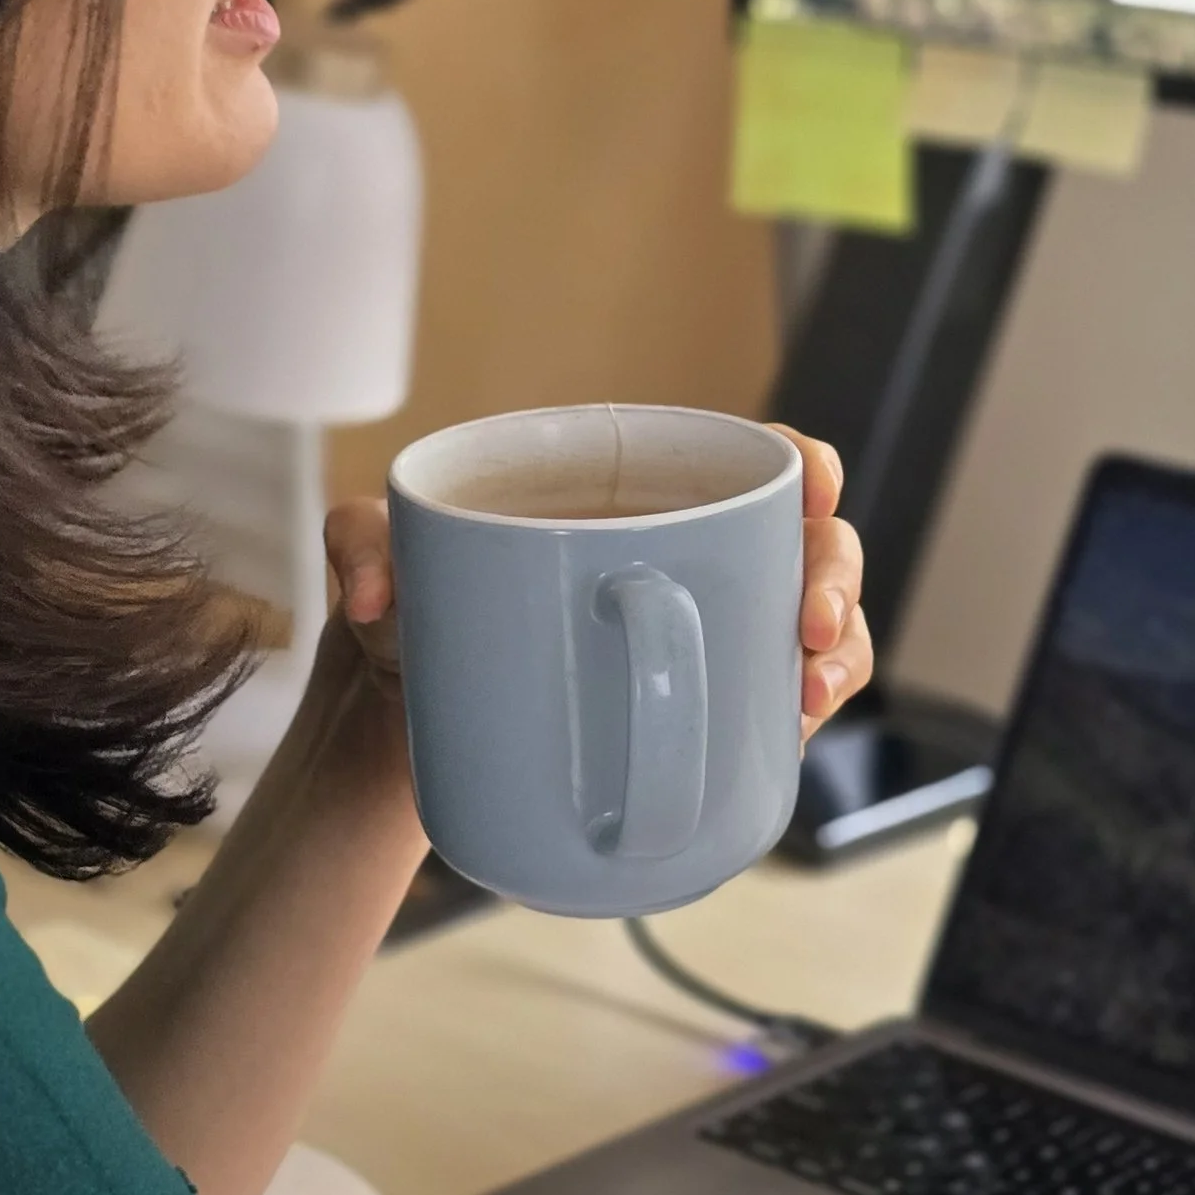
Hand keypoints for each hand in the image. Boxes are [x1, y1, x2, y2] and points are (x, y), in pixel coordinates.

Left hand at [324, 441, 873, 741]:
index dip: (804, 466)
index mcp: (641, 497)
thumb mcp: (383, 560)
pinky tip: (792, 732)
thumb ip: (358, 540)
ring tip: (804, 692)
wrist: (412, 730)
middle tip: (805, 623)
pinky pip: (785, 703)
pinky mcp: (705, 715)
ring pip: (817, 626)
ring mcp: (710, 638)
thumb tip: (369, 594)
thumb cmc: (419, 617)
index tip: (813, 485)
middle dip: (832, 575)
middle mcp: (694, 559)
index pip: (751, 462)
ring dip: (836, 652)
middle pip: (808, 544)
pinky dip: (805, 713)